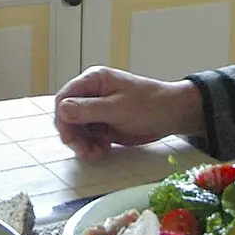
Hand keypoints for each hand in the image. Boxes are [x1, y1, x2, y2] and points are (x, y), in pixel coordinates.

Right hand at [53, 66, 202, 160]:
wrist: (173, 115)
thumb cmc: (150, 104)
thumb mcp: (118, 108)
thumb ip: (89, 109)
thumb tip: (62, 110)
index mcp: (93, 81)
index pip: (64, 98)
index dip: (62, 118)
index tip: (68, 137)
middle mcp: (92, 94)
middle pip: (67, 116)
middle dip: (73, 134)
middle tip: (84, 150)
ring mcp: (97, 110)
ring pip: (77, 129)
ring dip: (82, 143)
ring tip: (96, 153)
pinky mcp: (104, 124)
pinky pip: (89, 137)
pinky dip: (91, 146)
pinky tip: (102, 150)